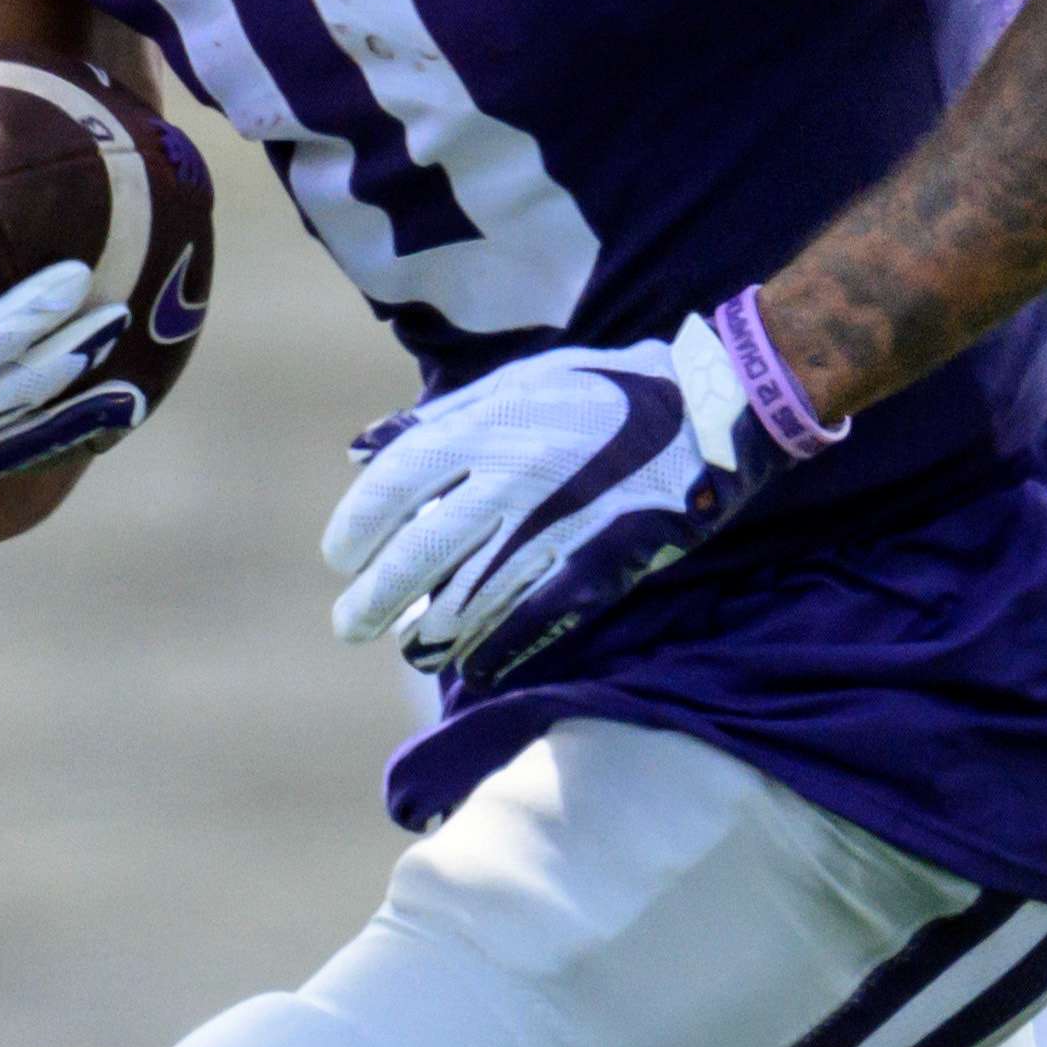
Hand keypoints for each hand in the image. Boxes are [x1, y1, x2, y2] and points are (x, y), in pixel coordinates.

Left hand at [318, 299, 824, 688]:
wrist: (707, 410)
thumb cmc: (604, 392)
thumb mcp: (518, 382)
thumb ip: (439, 419)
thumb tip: (361, 453)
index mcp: (489, 425)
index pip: (394, 485)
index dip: (355, 527)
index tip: (339, 558)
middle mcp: (511, 476)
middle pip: (419, 554)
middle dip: (374, 598)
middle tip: (350, 625)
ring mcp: (554, 525)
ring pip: (468, 598)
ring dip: (428, 634)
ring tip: (409, 648)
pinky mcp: (597, 564)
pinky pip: (531, 619)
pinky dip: (495, 648)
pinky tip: (473, 664)